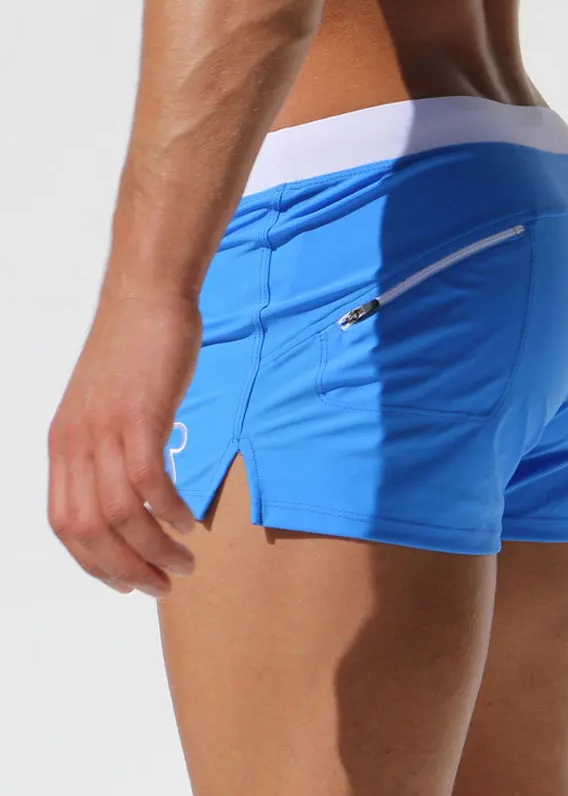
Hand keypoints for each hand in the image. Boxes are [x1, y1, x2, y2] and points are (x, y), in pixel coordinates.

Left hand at [48, 286, 202, 597]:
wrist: (145, 298)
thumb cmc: (133, 351)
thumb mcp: (105, 407)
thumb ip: (107, 448)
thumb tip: (131, 489)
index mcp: (62, 446)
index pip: (65, 524)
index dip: (93, 564)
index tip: (126, 583)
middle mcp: (75, 444)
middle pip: (90, 531)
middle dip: (125, 571)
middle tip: (162, 585)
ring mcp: (105, 431)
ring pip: (121, 515)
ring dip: (153, 551)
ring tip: (184, 564)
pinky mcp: (140, 416)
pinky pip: (150, 483)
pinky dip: (169, 512)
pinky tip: (188, 521)